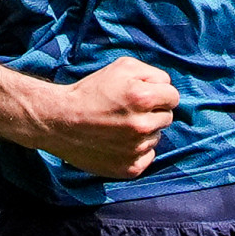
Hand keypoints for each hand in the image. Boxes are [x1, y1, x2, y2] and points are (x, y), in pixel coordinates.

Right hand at [28, 58, 178, 180]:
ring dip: (144, 132)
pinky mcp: (130, 168)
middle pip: (167, 118)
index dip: (159, 94)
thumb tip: (168, 88)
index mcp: (142, 97)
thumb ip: (152, 73)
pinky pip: (147, 156)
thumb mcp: (121, 67)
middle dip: (153, 112)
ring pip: (156, 137)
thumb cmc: (91, 91)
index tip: (143, 96)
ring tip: (119, 126)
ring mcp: (136, 149)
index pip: (173, 96)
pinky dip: (137, 150)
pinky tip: (118, 142)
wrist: (60, 121)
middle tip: (128, 111)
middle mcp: (142, 125)